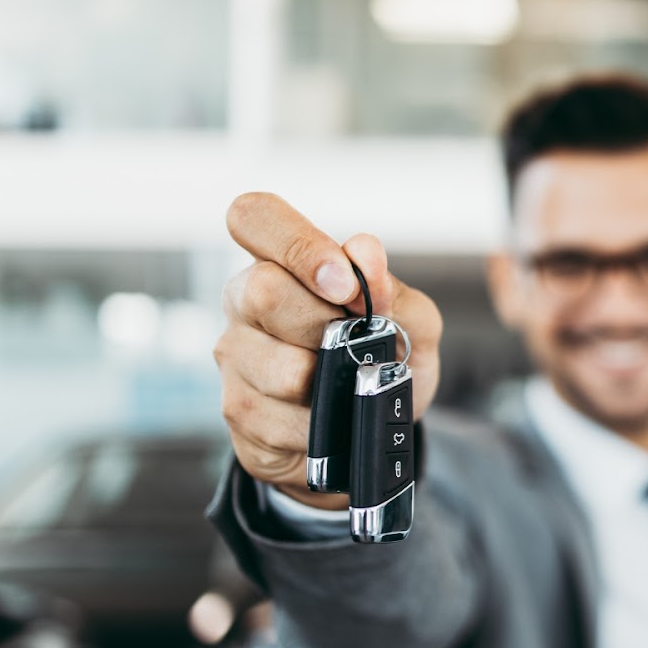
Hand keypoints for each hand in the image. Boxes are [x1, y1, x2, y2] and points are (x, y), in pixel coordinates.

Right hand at [214, 192, 442, 508]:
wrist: (368, 431)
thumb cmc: (380, 360)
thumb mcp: (411, 323)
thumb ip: (395, 289)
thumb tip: (365, 260)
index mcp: (282, 262)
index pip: (254, 217)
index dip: (298, 243)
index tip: (344, 283)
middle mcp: (245, 300)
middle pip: (264, 291)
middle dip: (327, 324)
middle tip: (355, 344)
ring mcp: (235, 356)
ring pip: (280, 367)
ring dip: (331, 382)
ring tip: (345, 384)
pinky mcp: (238, 410)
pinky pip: (283, 420)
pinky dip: (324, 424)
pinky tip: (329, 417)